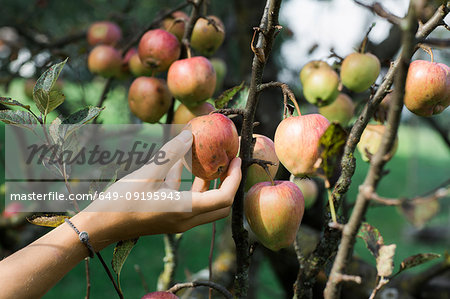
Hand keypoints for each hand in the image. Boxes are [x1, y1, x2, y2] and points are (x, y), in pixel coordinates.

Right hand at [71, 130, 241, 249]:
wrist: (101, 226)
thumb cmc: (122, 201)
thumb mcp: (147, 173)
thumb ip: (171, 154)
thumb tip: (189, 134)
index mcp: (185, 210)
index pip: (224, 197)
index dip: (234, 178)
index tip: (236, 159)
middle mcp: (186, 220)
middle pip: (221, 206)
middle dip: (229, 184)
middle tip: (229, 162)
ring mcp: (178, 221)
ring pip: (206, 205)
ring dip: (211, 185)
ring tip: (210, 161)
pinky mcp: (169, 218)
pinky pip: (189, 202)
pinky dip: (191, 186)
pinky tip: (181, 165)